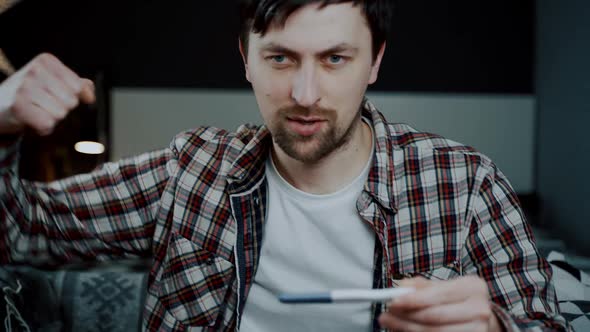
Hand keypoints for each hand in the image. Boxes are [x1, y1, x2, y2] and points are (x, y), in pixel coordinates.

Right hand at [0, 53, 94, 135]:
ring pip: (60, 113)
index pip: (78, 87)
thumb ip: (77, 84)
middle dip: (61, 108)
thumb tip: (90, 96)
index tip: (52, 94)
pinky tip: (30, 120)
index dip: (71, 97)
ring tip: (35, 110)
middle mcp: (35, 70)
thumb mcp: (52, 81)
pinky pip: (47, 124)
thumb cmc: (29, 93)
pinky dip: (42, 128)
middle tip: (41, 104)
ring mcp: (25, 87)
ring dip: (51, 118)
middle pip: (71, 101)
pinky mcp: (18, 106)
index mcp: (46, 61)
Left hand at [378, 276, 502, 331]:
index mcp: (473, 287)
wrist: (481, 317)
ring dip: (407, 329)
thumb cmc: (458, 299)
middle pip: (434, 317)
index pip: (437, 295)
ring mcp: (479, 329)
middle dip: (405, 317)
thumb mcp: (443, 286)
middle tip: (386, 315)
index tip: (392, 302)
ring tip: (391, 324)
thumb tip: (400, 287)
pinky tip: (405, 331)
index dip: (412, 300)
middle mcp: (480, 309)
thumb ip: (421, 286)